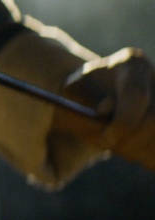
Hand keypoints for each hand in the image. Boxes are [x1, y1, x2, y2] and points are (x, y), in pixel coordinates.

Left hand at [58, 48, 154, 171]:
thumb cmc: (82, 95)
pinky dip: (152, 156)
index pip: (136, 96)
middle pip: (154, 120)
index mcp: (131, 64)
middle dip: (130, 142)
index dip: (122, 124)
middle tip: (110, 148)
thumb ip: (83, 100)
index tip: (104, 141)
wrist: (96, 96)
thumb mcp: (72, 94)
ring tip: (121, 149)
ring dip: (141, 151)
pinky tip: (137, 152)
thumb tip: (104, 110)